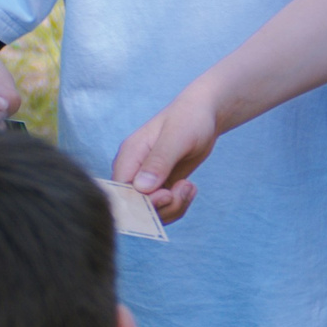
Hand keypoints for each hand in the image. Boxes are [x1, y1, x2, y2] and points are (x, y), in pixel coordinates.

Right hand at [111, 85, 220, 224]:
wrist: (204, 114)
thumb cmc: (189, 118)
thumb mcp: (177, 137)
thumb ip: (159, 161)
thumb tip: (141, 188)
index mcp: (129, 156)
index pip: (122, 192)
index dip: (141, 203)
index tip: (167, 194)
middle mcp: (133, 171)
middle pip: (136, 207)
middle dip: (162, 208)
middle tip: (184, 188)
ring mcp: (145, 180)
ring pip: (151, 212)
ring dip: (173, 207)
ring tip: (189, 187)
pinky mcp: (160, 186)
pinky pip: (164, 208)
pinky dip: (178, 204)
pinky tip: (190, 188)